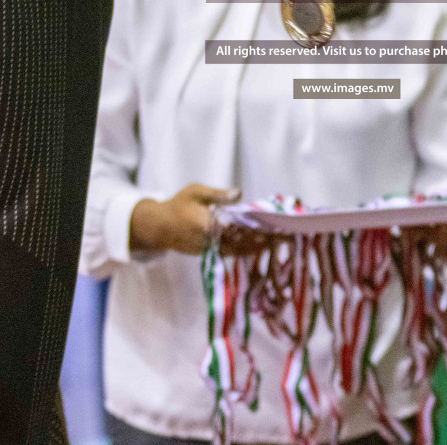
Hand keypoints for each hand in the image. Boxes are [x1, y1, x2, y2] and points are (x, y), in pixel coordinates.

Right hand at [128, 184, 277, 256]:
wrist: (158, 227)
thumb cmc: (178, 204)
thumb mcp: (195, 192)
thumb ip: (217, 194)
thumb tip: (240, 193)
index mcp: (208, 224)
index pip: (239, 228)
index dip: (259, 228)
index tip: (276, 227)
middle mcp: (210, 241)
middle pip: (243, 242)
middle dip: (265, 240)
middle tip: (287, 237)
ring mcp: (210, 249)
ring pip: (239, 250)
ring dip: (259, 247)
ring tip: (280, 243)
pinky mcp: (209, 254)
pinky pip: (232, 253)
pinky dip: (248, 251)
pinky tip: (261, 248)